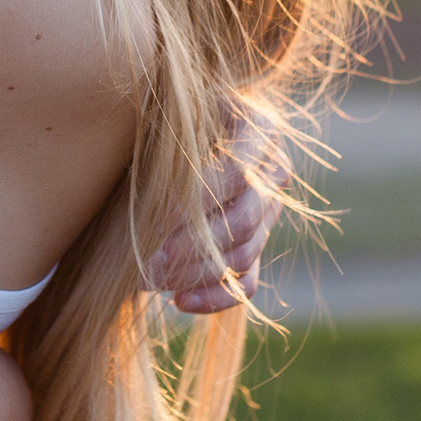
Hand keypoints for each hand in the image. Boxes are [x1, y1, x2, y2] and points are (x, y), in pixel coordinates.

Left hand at [146, 103, 293, 313]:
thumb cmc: (158, 120)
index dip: (196, 201)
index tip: (152, 219)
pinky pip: (247, 282)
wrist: (157, 139)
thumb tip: (159, 193)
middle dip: (192, 246)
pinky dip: (216, 297)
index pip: (237, 173)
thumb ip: (171, 142)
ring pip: (244, 255)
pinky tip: (179, 301)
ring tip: (149, 276)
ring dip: (195, 273)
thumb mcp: (164, 118)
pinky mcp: (254, 244)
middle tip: (147, 258)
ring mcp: (267, 211)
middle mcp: (272, 169)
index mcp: (259, 127)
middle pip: (244, 221)